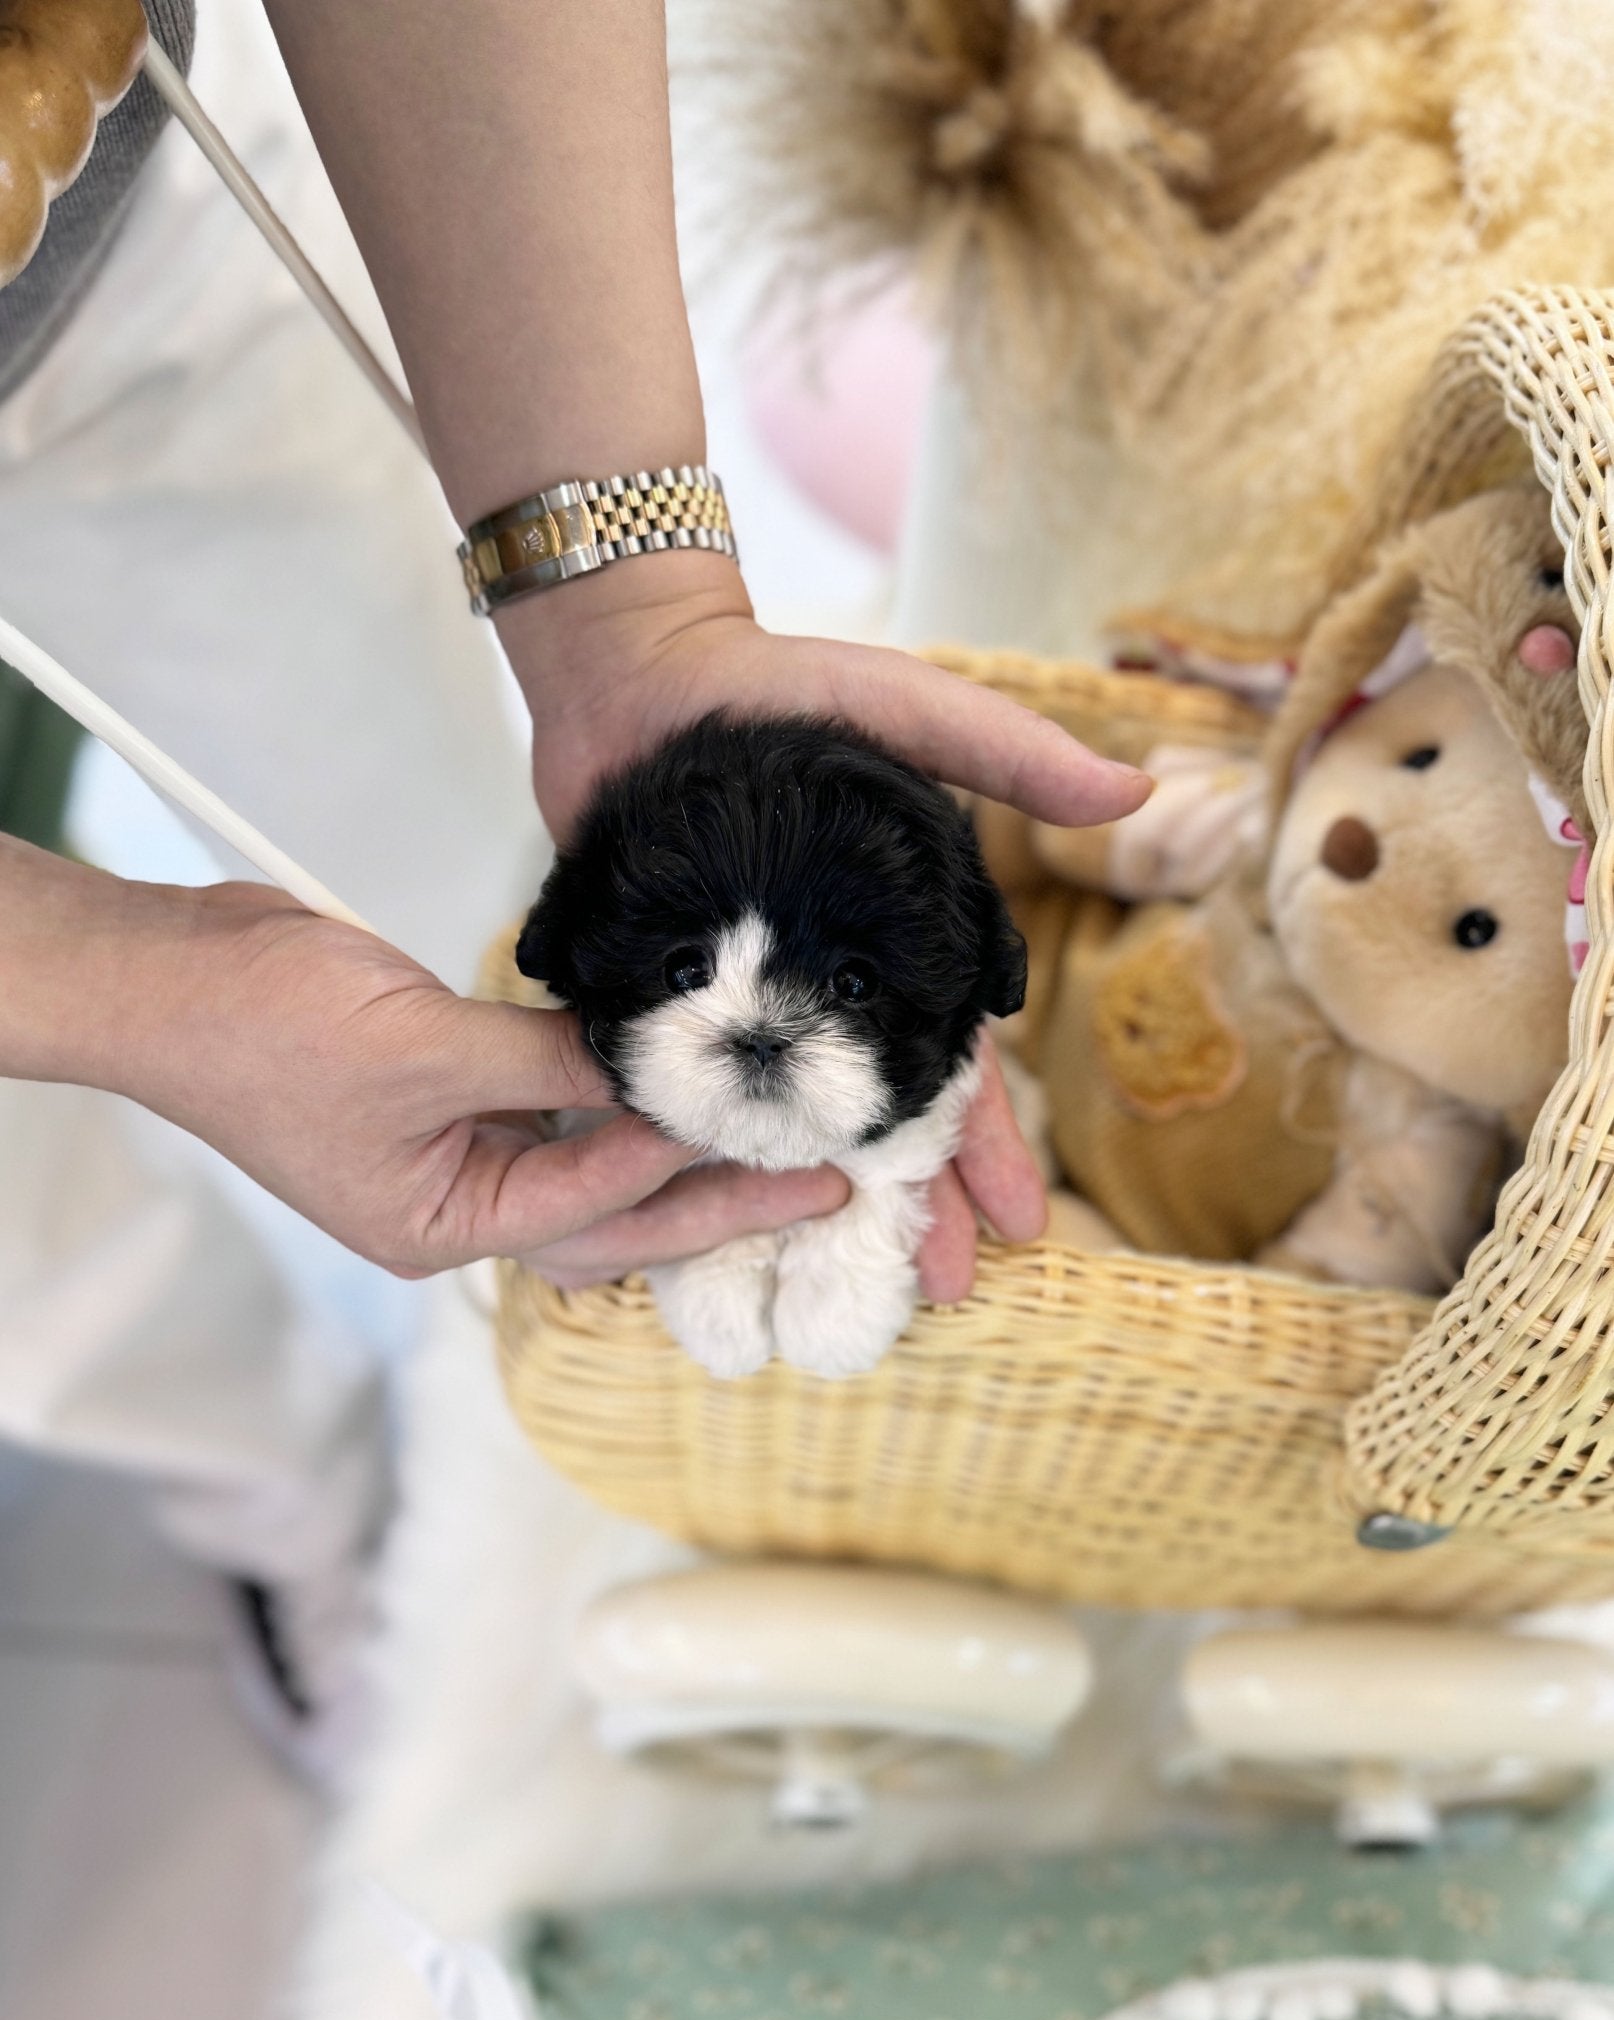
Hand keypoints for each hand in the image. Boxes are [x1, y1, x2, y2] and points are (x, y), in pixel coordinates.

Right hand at [105, 879, 847, 1280]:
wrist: (174, 974)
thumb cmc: (269, 1029)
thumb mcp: (428, 1046)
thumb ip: (552, 1062)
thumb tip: (656, 1064)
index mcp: (438, 1225)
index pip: (590, 1211)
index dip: (678, 1168)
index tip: (763, 1134)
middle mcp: (454, 1206)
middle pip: (610, 1220)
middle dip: (712, 1200)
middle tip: (819, 1183)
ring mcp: (452, 1155)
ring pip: (591, 1172)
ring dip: (673, 1154)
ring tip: (775, 1140)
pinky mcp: (452, 1098)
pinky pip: (555, 1114)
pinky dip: (614, 1100)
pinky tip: (676, 1079)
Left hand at [501, 556, 1078, 1296]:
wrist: (641, 672)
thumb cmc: (787, 688)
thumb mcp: (910, 711)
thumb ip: (1010, 755)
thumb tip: (1139, 786)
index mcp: (895, 946)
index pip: (953, 1066)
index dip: (985, 1145)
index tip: (1021, 1224)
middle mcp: (826, 987)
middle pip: (880, 1120)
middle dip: (920, 1205)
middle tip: (952, 1292)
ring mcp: (745, 1000)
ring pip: (792, 1126)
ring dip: (822, 1205)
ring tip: (846, 1285)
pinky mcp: (666, 998)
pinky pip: (694, 1092)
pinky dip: (709, 1154)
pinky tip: (720, 1219)